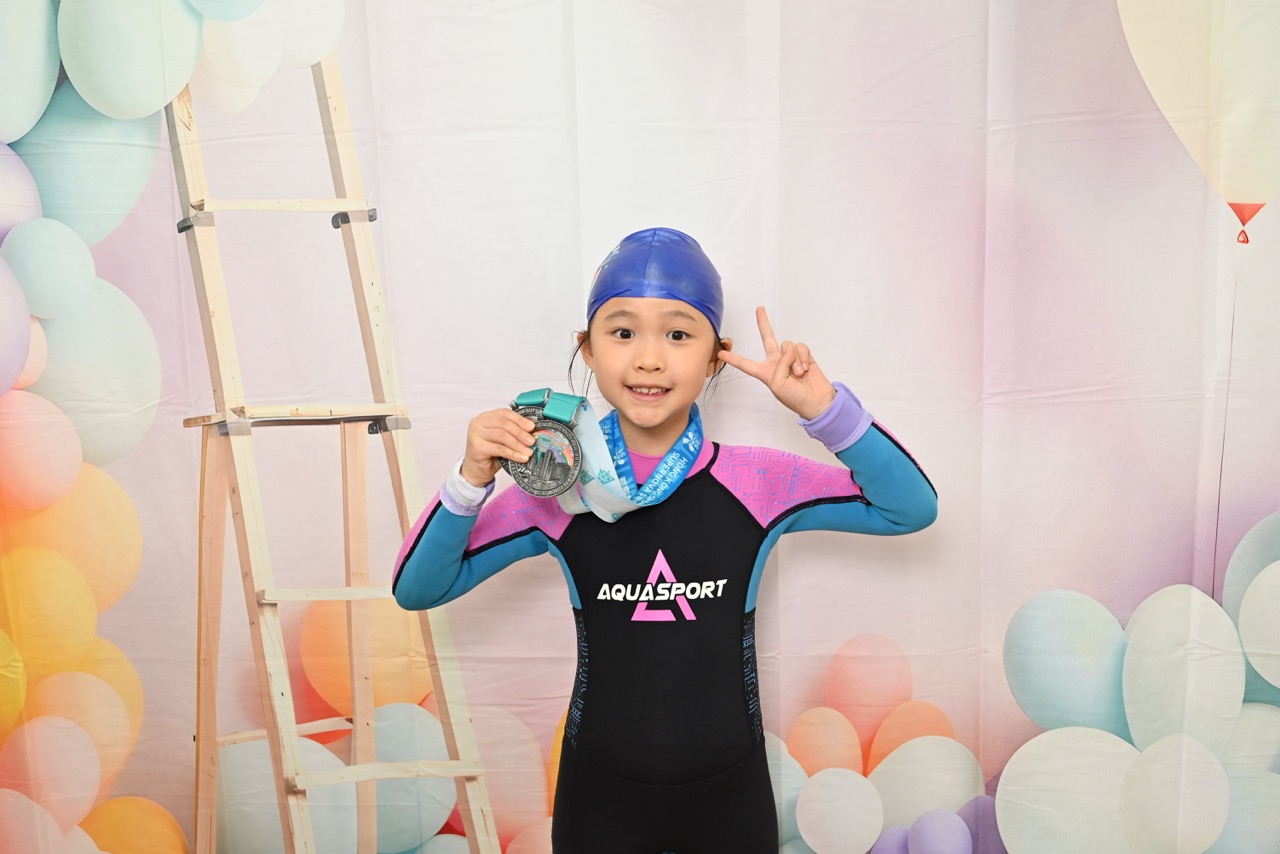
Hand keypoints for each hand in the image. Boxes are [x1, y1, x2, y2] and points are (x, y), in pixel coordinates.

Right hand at [461, 408, 536, 486]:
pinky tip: (521, 458)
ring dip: (518, 444)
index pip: (505, 413)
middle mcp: (478, 422)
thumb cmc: (490, 455)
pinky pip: (499, 448)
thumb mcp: (504, 441)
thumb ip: (514, 433)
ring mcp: (475, 434)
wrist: (476, 471)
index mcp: (486, 417)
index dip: (520, 420)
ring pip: (501, 435)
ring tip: (528, 451)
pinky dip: (512, 453)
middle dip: (520, 432)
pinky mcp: (476, 446)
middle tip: (532, 441)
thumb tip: (533, 431)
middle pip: (503, 423)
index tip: (532, 427)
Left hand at [717, 306, 836, 419]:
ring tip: (798, 374)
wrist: (816, 401)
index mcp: (765, 372)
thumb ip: (780, 364)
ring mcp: (790, 357)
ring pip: (787, 345)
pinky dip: (802, 357)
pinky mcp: (803, 355)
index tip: (721, 353)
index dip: (734, 359)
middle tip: (759, 309)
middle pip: (768, 338)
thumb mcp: (777, 384)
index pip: (746, 364)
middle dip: (764, 323)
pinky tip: (805, 369)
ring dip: (794, 359)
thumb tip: (789, 349)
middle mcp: (776, 362)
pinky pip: (800, 346)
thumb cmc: (795, 398)